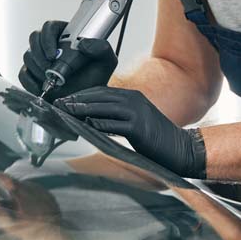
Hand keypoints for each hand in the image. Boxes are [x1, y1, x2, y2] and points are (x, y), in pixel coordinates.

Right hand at [18, 20, 117, 99]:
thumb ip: (102, 48)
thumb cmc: (96, 78)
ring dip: (36, 68)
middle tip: (49, 68)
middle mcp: (51, 45)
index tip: (53, 54)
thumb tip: (83, 44)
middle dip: (39, 53)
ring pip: (28, 55)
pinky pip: (22, 73)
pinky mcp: (33, 74)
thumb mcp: (106, 61)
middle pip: (34, 38)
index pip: (50, 27)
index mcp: (66, 36)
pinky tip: (41, 88)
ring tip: (49, 80)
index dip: (47, 37)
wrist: (87, 100)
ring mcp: (40, 59)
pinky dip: (29, 81)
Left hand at [56, 87, 206, 178]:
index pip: (102, 91)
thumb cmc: (157, 138)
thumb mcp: (136, 121)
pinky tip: (86, 125)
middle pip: (100, 96)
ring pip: (104, 107)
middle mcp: (135, 100)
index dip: (82, 94)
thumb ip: (117, 117)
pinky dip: (98, 124)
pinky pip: (113, 124)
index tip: (67, 99)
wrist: (179, 148)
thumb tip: (92, 119)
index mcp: (134, 97)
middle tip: (60, 104)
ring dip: (83, 109)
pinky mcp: (138, 128)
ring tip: (67, 111)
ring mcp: (137, 113)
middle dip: (78, 99)